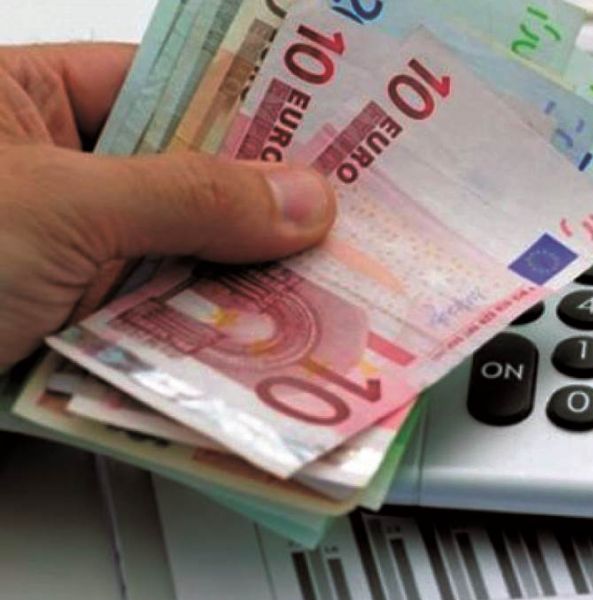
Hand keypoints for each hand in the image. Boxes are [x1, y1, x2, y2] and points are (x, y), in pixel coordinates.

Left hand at [0, 44, 336, 370]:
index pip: (169, 88)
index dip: (255, 111)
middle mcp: (47, 175)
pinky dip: (199, 346)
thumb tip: (305, 199)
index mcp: (25, 101)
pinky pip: (149, 330)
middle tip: (350, 229)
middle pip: (184, 183)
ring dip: (239, 290)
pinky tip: (268, 353)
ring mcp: (53, 258)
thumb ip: (188, 196)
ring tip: (333, 297)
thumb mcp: (59, 206)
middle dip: (261, 214)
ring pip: (175, 264)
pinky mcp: (60, 333)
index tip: (338, 140)